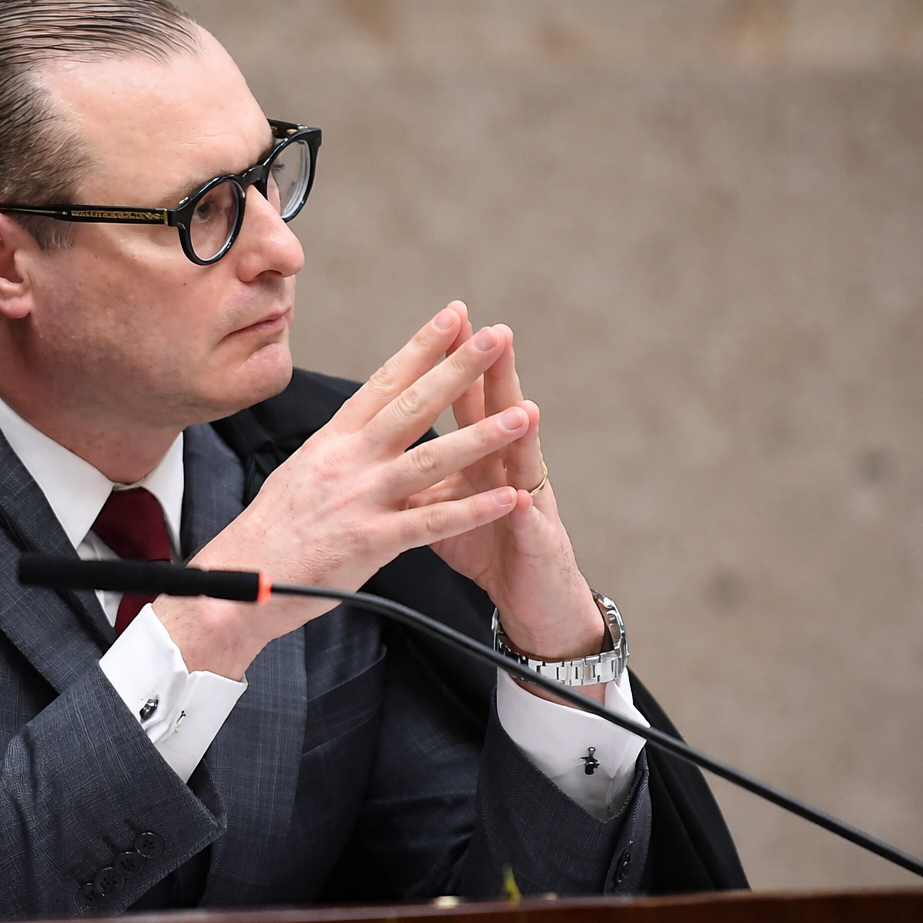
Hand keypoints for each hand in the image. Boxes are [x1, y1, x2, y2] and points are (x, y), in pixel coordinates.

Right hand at [165, 302, 531, 678]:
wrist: (236, 578)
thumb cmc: (271, 530)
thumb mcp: (302, 472)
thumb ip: (340, 450)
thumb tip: (366, 427)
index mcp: (333, 440)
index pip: (384, 382)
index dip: (422, 347)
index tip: (454, 316)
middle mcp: (348, 460)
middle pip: (413, 406)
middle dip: (459, 369)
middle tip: (497, 337)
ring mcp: (360, 498)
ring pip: (431, 460)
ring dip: (481, 437)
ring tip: (524, 415)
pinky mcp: (369, 541)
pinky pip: (431, 522)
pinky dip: (472, 510)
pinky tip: (508, 498)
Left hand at [410, 315, 604, 701]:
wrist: (533, 601)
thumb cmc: (489, 548)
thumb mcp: (448, 505)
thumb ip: (424, 471)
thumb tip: (386, 440)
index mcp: (479, 459)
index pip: (466, 402)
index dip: (455, 365)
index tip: (446, 321)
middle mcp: (508, 472)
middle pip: (499, 417)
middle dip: (494, 377)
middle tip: (493, 334)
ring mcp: (529, 505)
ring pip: (523, 464)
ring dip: (520, 436)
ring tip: (522, 407)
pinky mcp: (537, 546)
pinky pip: (527, 530)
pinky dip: (522, 514)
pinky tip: (521, 500)